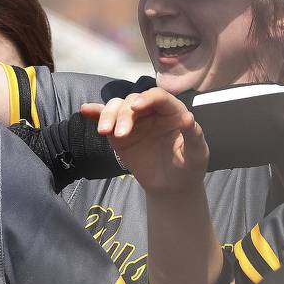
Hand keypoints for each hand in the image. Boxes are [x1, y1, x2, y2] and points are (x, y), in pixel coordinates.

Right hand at [81, 87, 208, 195]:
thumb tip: (187, 117)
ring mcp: (133, 122)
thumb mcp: (197, 153)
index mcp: (172, 111)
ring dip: (108, 115)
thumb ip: (193, 135)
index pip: (158, 97)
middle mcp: (151, 112)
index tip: (136, 108)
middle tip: (119, 134)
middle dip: (123, 114)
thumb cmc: (188, 166)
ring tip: (104, 132)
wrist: (171, 186)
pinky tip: (86, 110)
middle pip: (132, 101)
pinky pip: (106, 119)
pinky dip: (95, 113)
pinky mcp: (119, 134)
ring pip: (117, 107)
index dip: (147, 98)